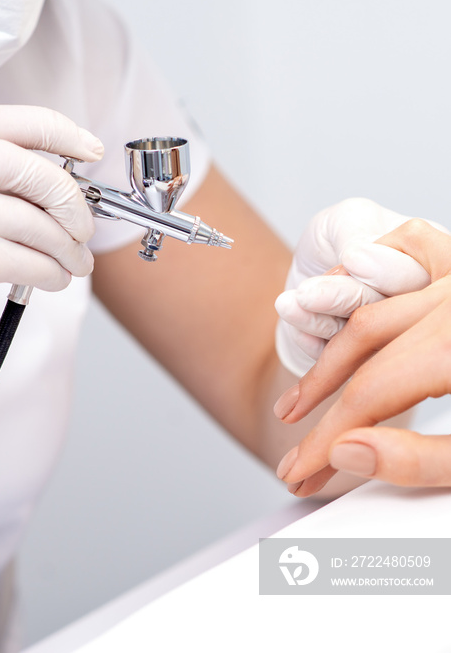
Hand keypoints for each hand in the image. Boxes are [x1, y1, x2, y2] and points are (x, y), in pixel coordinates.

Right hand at [0, 105, 103, 290]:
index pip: (28, 125)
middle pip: (41, 178)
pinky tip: (54, 277)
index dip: (68, 136)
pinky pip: (20, 262)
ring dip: (68, 250)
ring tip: (76, 263)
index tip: (92, 151)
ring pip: (36, 226)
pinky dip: (48, 273)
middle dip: (73, 208)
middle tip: (83, 232)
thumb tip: (63, 186)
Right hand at [274, 219, 450, 493]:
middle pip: (361, 343)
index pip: (369, 396)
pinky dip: (378, 257)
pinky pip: (414, 242)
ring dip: (333, 337)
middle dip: (318, 396)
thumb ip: (420, 459)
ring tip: (306, 387)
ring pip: (375, 295)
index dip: (325, 440)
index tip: (301, 471)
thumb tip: (347, 451)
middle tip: (293, 440)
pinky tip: (355, 285)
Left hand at [275, 198, 437, 377]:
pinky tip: (292, 315)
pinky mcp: (363, 365)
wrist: (303, 282)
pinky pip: (340, 360)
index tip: (350, 258)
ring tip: (287, 302)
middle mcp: (419, 303)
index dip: (387, 269)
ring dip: (319, 319)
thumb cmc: (332, 243)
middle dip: (346, 298)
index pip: (418, 272)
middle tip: (305, 293)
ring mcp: (393, 340)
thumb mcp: (344, 222)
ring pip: (364, 338)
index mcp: (429, 259)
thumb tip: (358, 255)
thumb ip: (355, 235)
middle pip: (394, 311)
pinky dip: (311, 337)